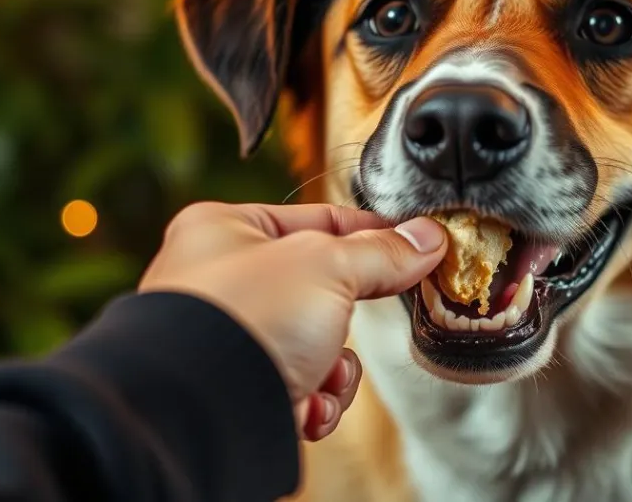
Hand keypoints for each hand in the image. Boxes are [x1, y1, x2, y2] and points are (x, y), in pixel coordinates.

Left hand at [138, 202, 445, 440]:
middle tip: (361, 316)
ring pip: (317, 343)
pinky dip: (316, 399)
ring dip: (336, 366)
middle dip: (348, 316)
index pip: (318, 218)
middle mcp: (219, 281)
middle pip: (321, 287)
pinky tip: (307, 402)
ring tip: (325, 372)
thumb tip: (425, 239)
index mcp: (224, 230)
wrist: (206, 413)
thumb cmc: (242, 320)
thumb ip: (381, 252)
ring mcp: (228, 339)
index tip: (412, 244)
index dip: (370, 232)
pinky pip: (301, 387)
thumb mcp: (327, 266)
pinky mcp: (239, 389)